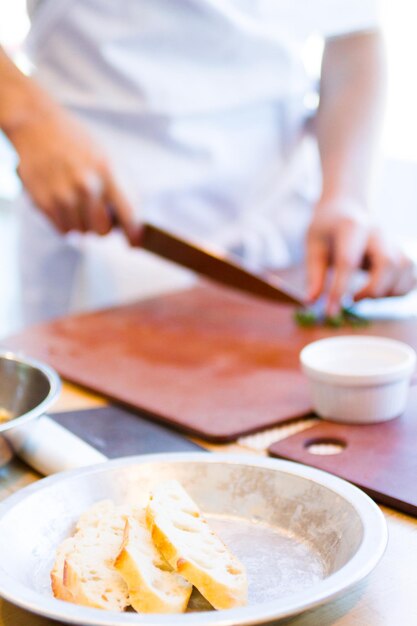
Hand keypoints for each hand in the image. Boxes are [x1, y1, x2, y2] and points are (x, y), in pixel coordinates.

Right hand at [8, 104, 135, 239]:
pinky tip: (63, 203)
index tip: (135, 242)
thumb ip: (122, 187)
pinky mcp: (43, 202)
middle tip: (98, 213)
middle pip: (102, 231)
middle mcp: (86, 185)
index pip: (128, 214)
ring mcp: (63, 195)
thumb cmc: (78, 142)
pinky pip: (63, 230)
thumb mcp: (108, 156)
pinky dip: (66, 222)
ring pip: (81, 232)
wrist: (37, 125)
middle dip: (102, 226)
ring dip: (82, 223)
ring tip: (76, 200)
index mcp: (107, 171)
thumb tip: (134, 222)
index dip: (133, 233)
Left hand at [306, 199, 415, 314]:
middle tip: (353, 300)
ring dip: (387, 292)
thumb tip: (311, 302)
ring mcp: (394, 241)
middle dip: (372, 290)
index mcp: (352, 226)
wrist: (347, 207)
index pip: (348, 261)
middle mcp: (378, 232)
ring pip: (405, 270)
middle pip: (388, 263)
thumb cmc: (328, 228)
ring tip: (363, 295)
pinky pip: (411, 277)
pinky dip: (399, 291)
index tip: (330, 312)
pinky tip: (379, 293)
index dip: (339, 289)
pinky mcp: (402, 252)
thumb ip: (314, 274)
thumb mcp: (313, 245)